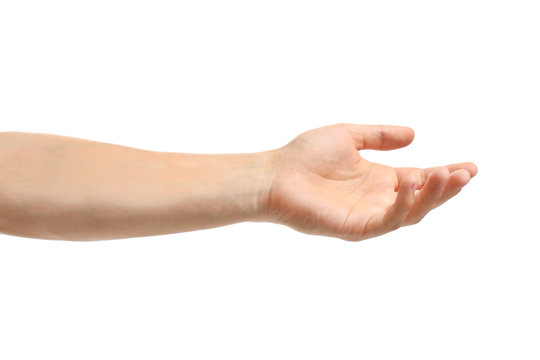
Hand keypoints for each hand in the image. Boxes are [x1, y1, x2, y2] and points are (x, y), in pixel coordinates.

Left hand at [262, 123, 476, 240]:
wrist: (274, 174)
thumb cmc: (304, 156)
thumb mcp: (349, 136)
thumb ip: (379, 136)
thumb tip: (413, 134)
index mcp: (378, 180)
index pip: (419, 180)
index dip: (444, 174)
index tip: (469, 166)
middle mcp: (376, 199)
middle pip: (421, 199)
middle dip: (446, 188)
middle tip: (466, 172)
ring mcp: (367, 215)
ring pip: (410, 213)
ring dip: (432, 197)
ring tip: (448, 176)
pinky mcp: (355, 227)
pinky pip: (387, 221)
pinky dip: (403, 206)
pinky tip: (411, 185)